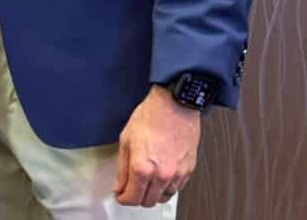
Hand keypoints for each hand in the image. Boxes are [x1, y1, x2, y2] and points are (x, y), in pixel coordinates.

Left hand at [114, 85, 200, 206]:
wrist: (174, 105)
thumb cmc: (151, 116)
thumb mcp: (126, 139)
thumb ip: (121, 168)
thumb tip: (119, 185)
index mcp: (142, 167)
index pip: (131, 198)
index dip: (123, 198)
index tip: (120, 194)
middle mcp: (161, 175)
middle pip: (147, 201)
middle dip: (137, 197)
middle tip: (131, 187)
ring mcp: (176, 174)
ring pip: (163, 198)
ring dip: (153, 193)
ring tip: (146, 180)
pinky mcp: (188, 170)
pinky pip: (176, 188)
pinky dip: (167, 186)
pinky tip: (161, 175)